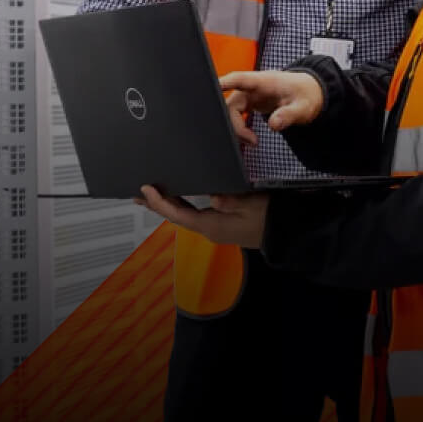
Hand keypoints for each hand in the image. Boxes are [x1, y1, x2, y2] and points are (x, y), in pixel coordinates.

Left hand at [136, 186, 268, 247]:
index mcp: (211, 226)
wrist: (286, 233)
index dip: (160, 202)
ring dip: (168, 204)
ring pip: (184, 215)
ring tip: (151, 193)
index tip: (145, 189)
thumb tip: (212, 197)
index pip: (178, 214)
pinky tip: (179, 196)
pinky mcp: (222, 224)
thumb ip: (231, 200)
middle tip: (136, 193)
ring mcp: (215, 228)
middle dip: (156, 204)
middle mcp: (208, 229)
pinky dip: (182, 204)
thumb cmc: (269, 217)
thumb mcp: (252, 205)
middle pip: (176, 216)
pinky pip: (194, 213)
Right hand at [220, 70, 323, 131]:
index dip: (224, 83)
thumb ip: (289, 115)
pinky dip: (239, 127)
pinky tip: (249, 137)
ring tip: (253, 141)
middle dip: (236, 124)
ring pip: (231, 111)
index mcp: (264, 81)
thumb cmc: (305, 95)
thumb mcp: (303, 107)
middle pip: (231, 103)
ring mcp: (249, 94)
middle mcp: (252, 87)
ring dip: (237, 128)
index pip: (239, 79)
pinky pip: (235, 114)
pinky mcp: (249, 102)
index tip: (213, 88)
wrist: (308, 93)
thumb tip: (274, 124)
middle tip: (251, 141)